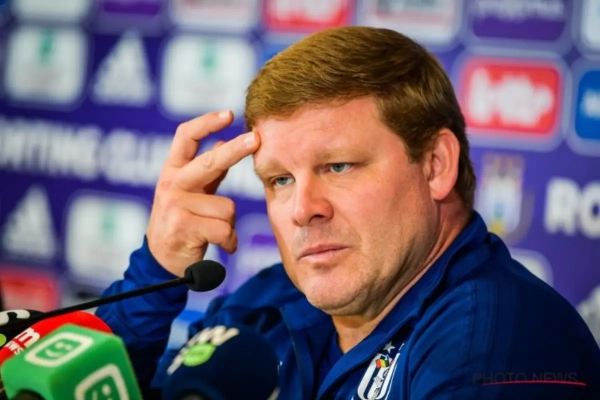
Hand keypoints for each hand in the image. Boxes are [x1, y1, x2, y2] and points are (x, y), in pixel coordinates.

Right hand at [146, 110, 259, 276]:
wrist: (162, 263)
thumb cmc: (182, 224)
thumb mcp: (191, 194)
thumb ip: (207, 171)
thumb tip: (222, 142)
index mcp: (173, 170)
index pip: (185, 136)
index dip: (206, 122)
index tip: (229, 114)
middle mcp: (171, 183)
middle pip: (210, 161)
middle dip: (236, 150)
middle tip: (256, 139)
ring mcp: (175, 205)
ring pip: (227, 207)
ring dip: (229, 224)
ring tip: (216, 233)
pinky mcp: (182, 227)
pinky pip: (224, 229)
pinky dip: (230, 241)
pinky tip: (222, 246)